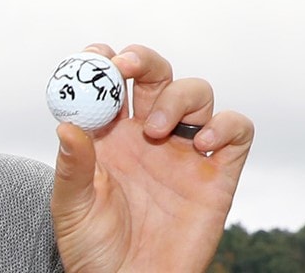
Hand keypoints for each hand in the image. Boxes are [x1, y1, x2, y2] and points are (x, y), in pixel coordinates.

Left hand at [50, 44, 253, 271]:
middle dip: (143, 60)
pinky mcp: (218, 176)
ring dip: (178, 96)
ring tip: (156, 130)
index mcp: (110, 134)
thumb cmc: (92, 248)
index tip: (97, 56)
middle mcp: (149, 134)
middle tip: (125, 68)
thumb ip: (72, 166)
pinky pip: (237, 131)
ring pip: (197, 93)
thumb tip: (67, 125)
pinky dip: (225, 125)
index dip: (105, 59)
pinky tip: (200, 144)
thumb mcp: (71, 207)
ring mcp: (185, 152)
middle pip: (156, 74)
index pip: (110, 80)